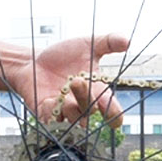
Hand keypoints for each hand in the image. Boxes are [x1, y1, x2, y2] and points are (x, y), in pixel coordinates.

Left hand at [11, 34, 128, 128]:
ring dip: (72, 107)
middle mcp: (82, 104)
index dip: (115, 114)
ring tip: (67, 88)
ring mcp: (64, 111)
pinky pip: (52, 119)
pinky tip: (49, 99)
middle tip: (78, 80)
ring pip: (73, 119)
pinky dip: (52, 111)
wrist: (34, 61)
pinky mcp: (46, 113)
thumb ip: (109, 42)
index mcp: (96, 90)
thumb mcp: (88, 45)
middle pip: (91, 111)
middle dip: (86, 98)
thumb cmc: (63, 56)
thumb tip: (127, 41)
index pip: (112, 110)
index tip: (113, 111)